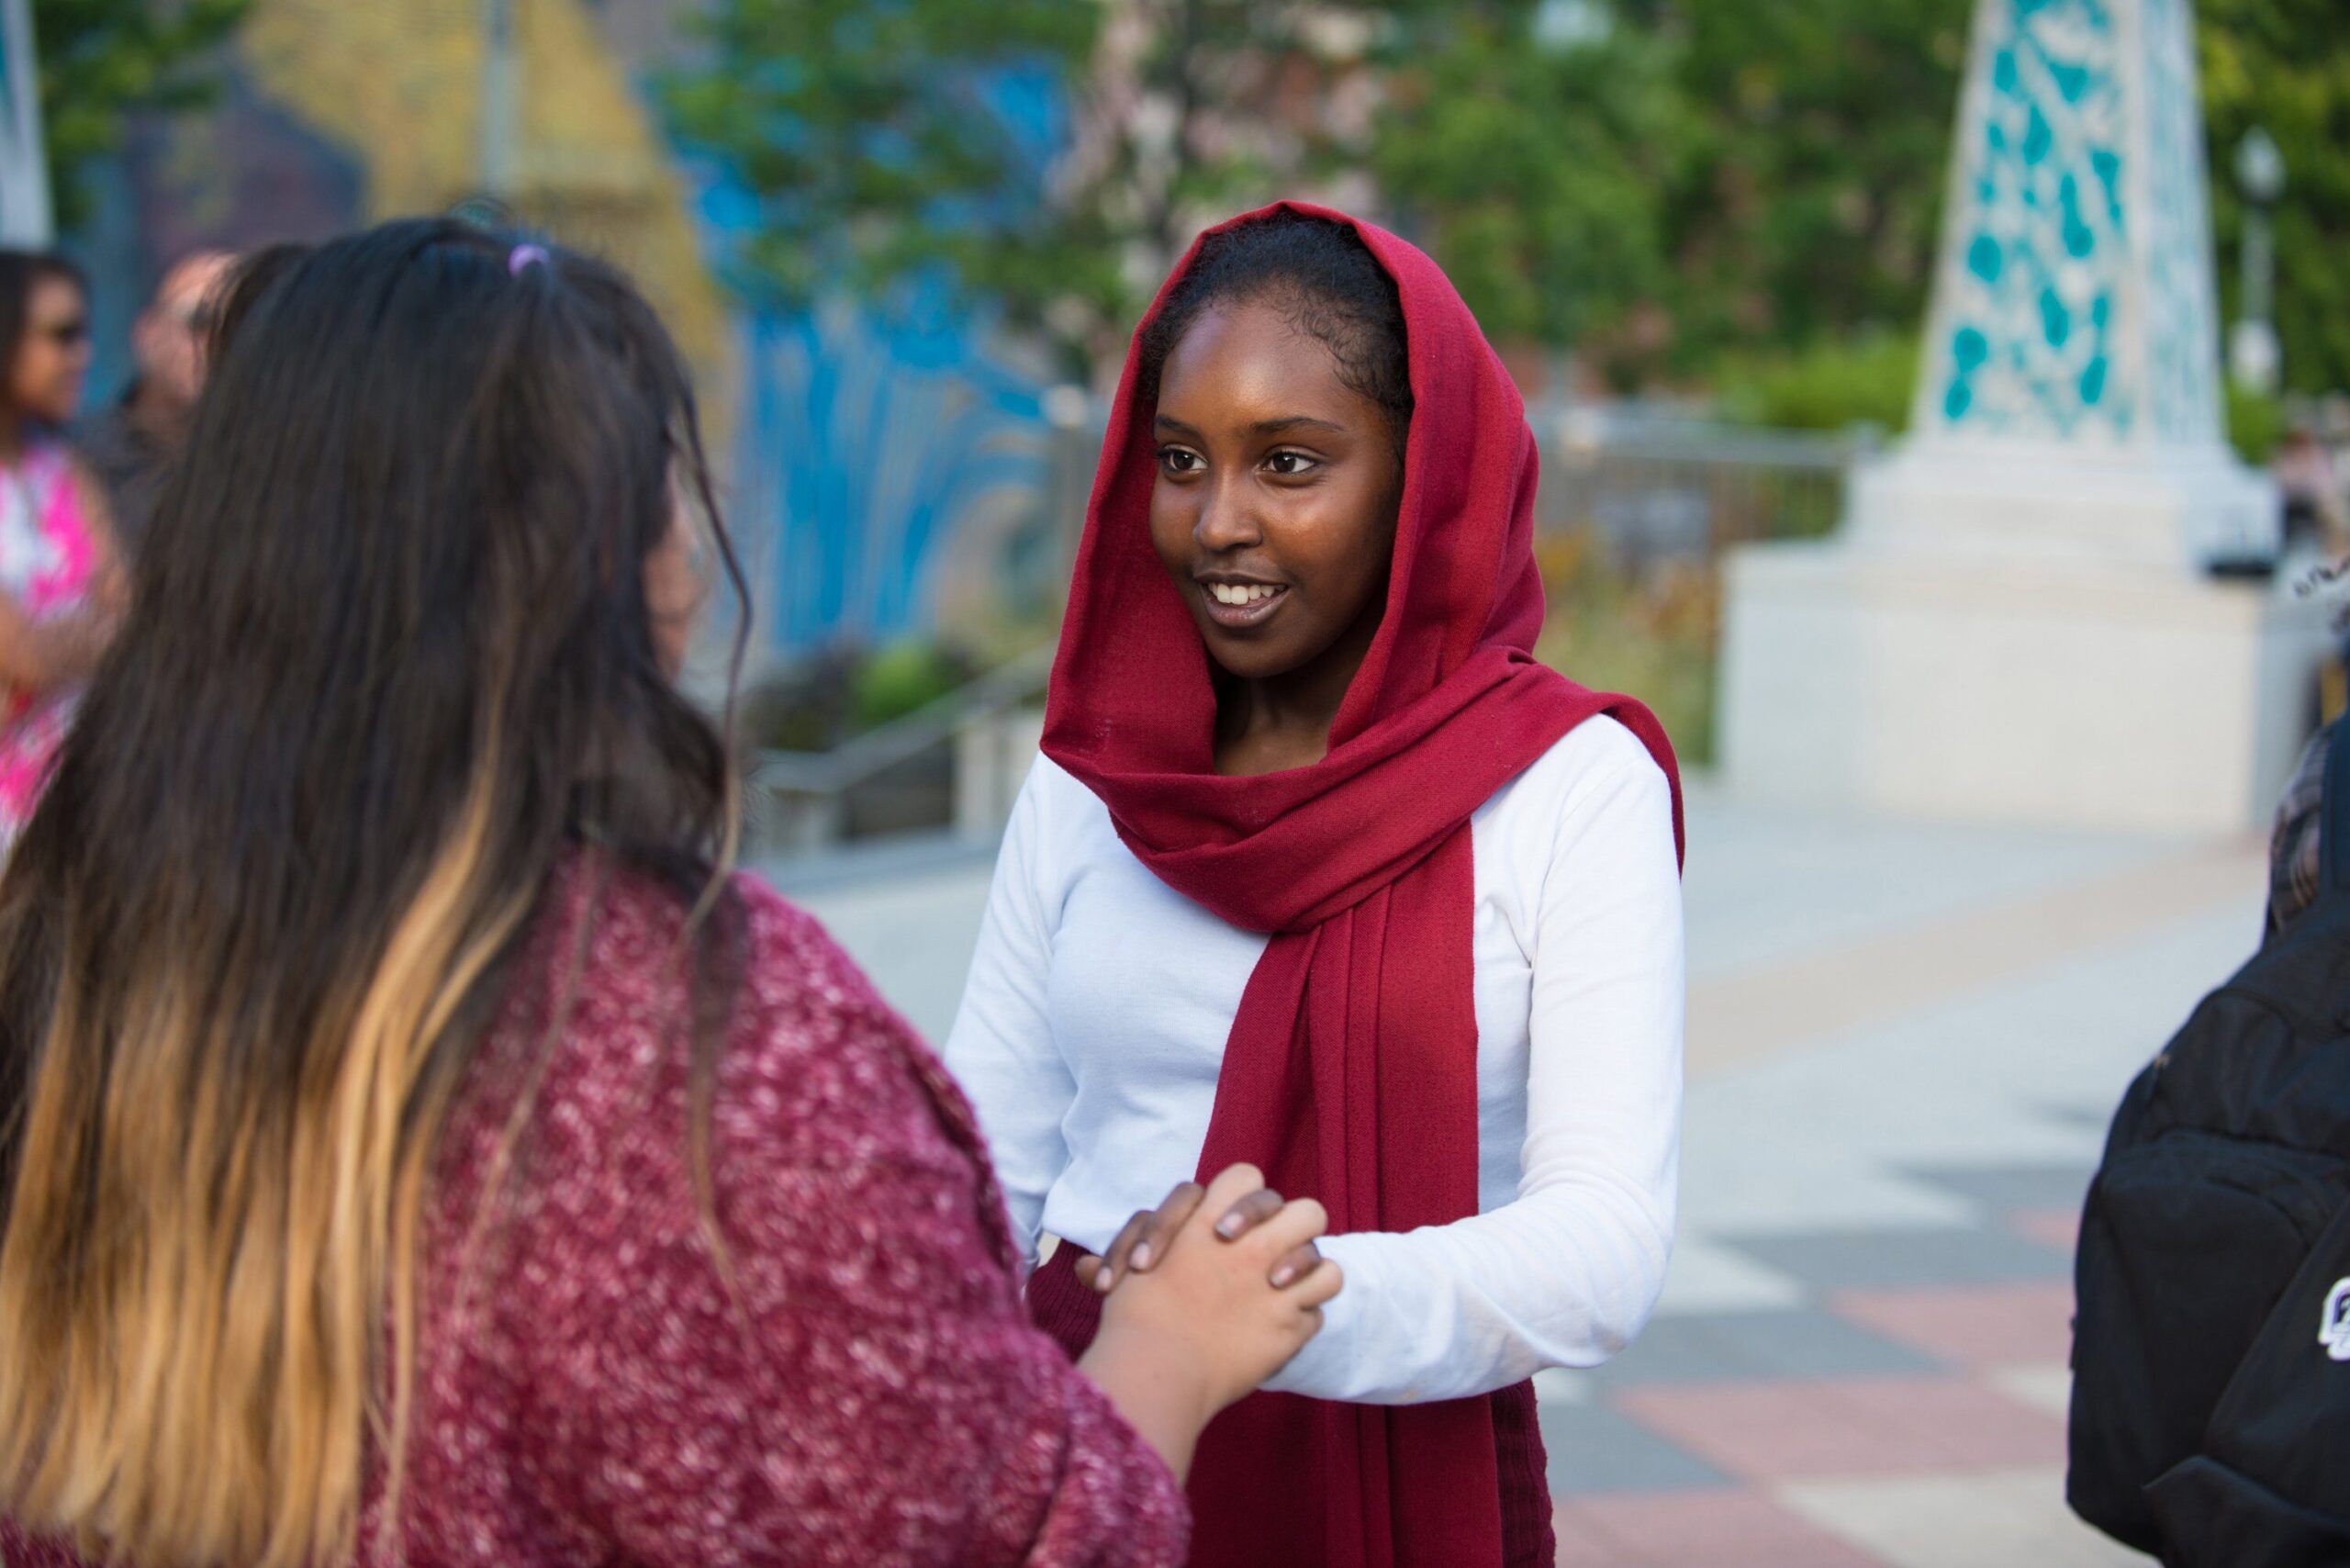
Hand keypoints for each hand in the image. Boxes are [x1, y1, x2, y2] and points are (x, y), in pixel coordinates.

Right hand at [1076, 1164, 1341, 1480]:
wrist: (1157, 1368)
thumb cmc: (1133, 1319)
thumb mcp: (1125, 1276)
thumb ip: (1123, 1260)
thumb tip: (1091, 1271)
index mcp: (1212, 1219)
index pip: (1246, 1178)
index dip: (1242, 1199)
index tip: (1226, 1230)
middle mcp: (1252, 1244)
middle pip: (1306, 1210)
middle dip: (1295, 1226)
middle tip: (1270, 1254)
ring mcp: (1276, 1282)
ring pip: (1322, 1258)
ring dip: (1308, 1270)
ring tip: (1284, 1288)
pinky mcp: (1289, 1323)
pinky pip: (1320, 1306)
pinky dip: (1307, 1312)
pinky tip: (1285, 1321)